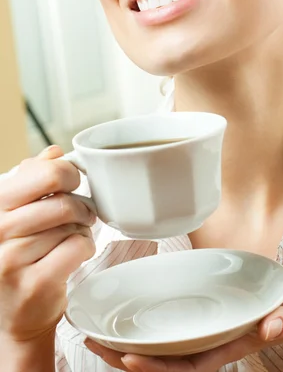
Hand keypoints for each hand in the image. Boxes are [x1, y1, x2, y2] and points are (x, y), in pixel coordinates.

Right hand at [0, 146, 95, 342]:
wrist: (17, 314)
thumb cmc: (23, 255)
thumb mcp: (20, 213)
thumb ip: (34, 180)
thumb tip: (53, 152)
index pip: (43, 172)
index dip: (67, 174)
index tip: (72, 184)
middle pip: (63, 201)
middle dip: (81, 207)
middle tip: (81, 215)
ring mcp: (12, 259)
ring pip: (73, 225)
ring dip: (82, 230)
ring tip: (71, 238)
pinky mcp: (34, 283)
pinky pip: (78, 247)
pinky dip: (86, 248)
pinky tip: (74, 255)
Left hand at [85, 271, 282, 370]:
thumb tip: (270, 327)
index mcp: (234, 344)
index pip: (189, 364)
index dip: (156, 366)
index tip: (125, 358)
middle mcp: (217, 340)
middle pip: (167, 358)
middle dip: (127, 355)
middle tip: (89, 339)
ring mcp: (213, 329)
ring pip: (166, 344)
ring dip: (132, 340)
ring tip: (96, 330)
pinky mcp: (212, 314)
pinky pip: (177, 325)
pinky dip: (153, 323)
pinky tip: (133, 313)